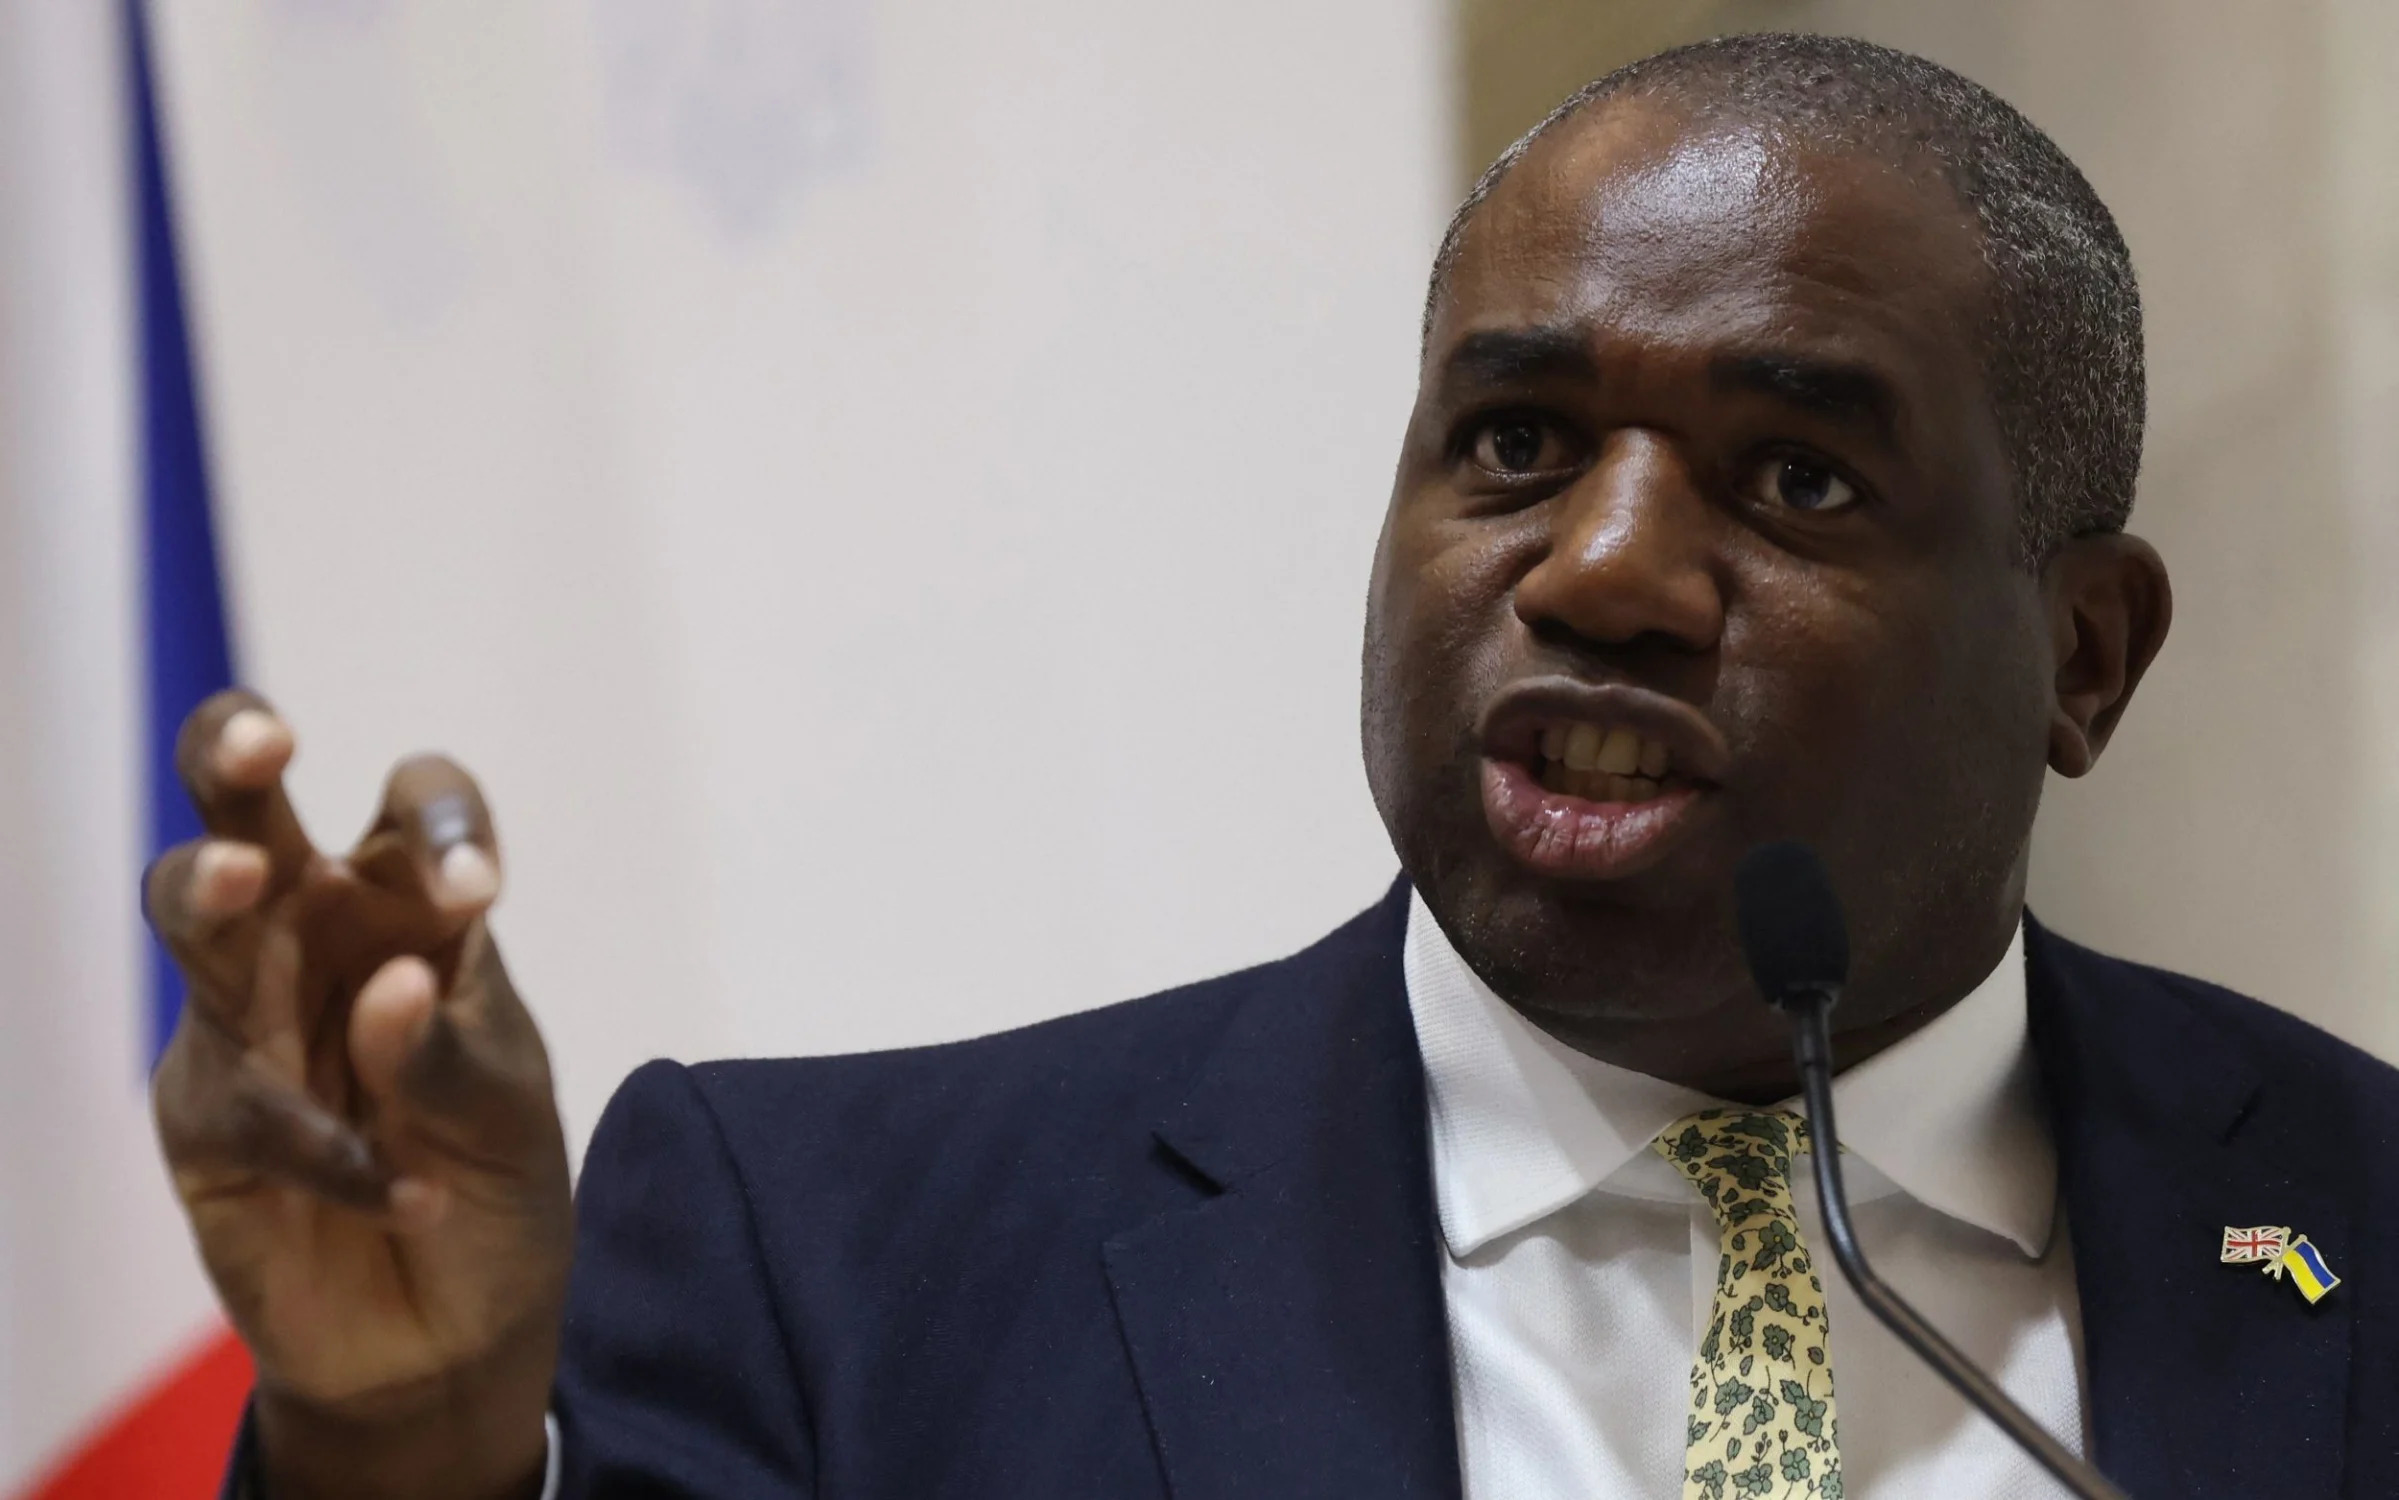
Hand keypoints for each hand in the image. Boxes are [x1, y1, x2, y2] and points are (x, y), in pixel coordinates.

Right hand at [146, 691, 569, 1499]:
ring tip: (244, 879)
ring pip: (195, 914)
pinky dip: (330, 1152)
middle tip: (267, 743)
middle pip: (247, 809)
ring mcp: (244, 1016)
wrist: (452, 1329)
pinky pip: (245, 1104)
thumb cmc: (492, 1180)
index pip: (415, 808)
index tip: (474, 886)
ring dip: (210, 887)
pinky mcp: (203, 1113)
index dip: (440, 819)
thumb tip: (388, 988)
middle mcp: (314, 936)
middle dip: (235, 752)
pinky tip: (401, 1195)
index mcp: (412, 906)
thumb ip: (451, 1052)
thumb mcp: (508, 1112)